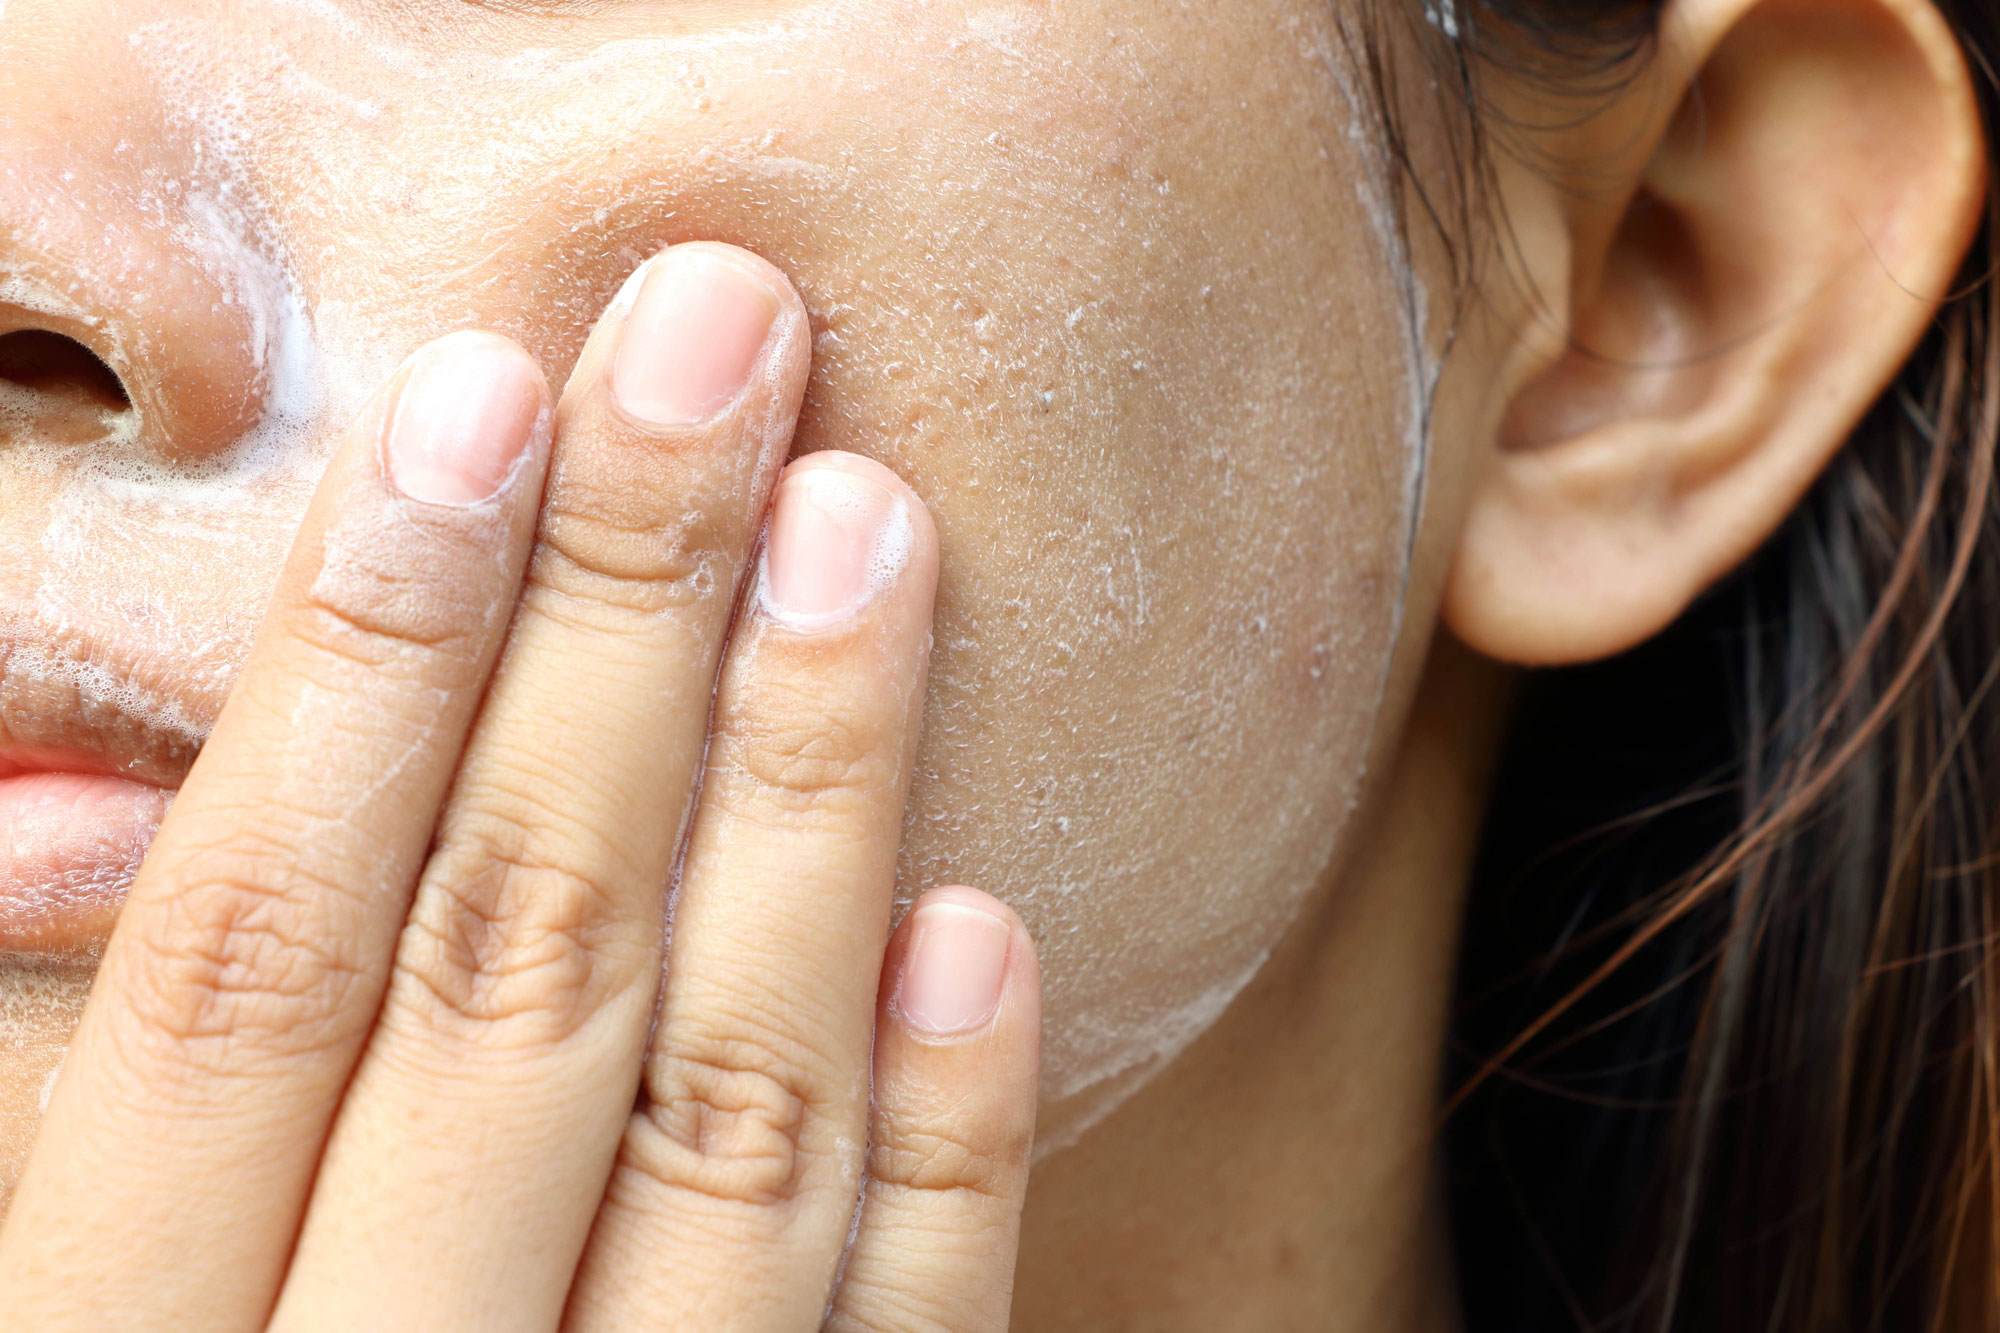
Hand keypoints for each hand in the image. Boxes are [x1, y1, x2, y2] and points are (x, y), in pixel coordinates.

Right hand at [0, 242, 1040, 1330]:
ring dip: (810, 808)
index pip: (256, 948)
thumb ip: (133, 1132)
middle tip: (726, 347)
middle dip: (622, 633)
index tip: (481, 395)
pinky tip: (980, 924)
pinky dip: (937, 1151)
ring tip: (875, 533)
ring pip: (723, 1119)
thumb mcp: (83, 1300)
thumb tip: (97, 798)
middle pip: (511, 967)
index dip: (361, 655)